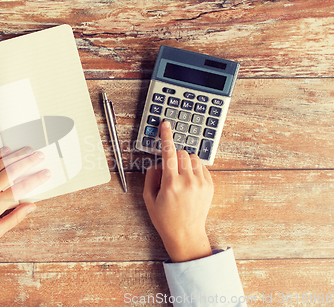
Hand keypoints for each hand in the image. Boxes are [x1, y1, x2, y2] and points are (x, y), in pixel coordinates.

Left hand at [0, 147, 50, 261]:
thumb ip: (15, 218)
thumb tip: (31, 206)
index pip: (21, 187)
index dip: (36, 179)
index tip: (46, 173)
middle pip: (12, 171)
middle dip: (28, 161)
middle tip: (39, 155)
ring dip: (14, 155)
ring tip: (26, 150)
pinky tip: (4, 151)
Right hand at [143, 121, 213, 262]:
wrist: (186, 234)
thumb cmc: (165, 219)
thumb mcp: (149, 199)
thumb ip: (150, 177)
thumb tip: (156, 163)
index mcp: (171, 183)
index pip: (169, 152)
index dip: (166, 136)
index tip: (166, 124)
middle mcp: (188, 181)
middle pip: (182, 153)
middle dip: (174, 156)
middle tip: (170, 170)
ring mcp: (201, 183)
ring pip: (193, 158)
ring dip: (185, 162)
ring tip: (180, 177)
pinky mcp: (209, 186)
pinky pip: (201, 167)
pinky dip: (194, 169)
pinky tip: (188, 182)